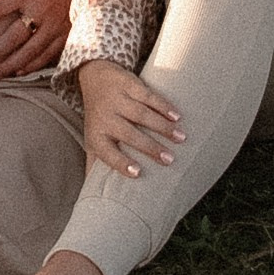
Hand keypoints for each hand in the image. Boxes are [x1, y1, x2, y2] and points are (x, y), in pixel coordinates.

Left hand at [75, 59, 183, 176]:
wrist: (94, 75)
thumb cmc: (98, 117)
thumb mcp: (92, 140)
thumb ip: (96, 165)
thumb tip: (96, 199)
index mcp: (96, 135)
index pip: (107, 153)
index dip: (121, 163)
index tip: (138, 173)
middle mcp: (105, 117)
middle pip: (129, 134)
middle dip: (150, 147)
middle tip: (170, 160)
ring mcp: (116, 98)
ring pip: (141, 114)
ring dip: (162, 127)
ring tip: (180, 138)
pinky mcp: (128, 83)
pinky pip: (147, 95)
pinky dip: (163, 106)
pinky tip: (176, 116)